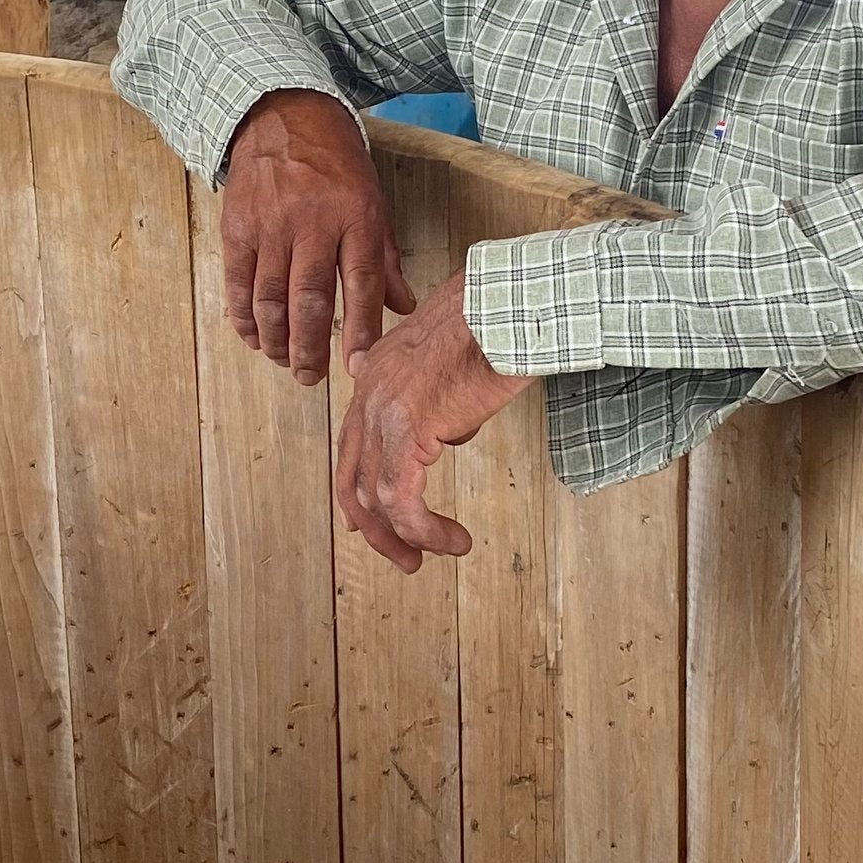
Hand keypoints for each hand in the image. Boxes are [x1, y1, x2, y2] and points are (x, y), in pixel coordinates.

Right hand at [222, 91, 412, 385]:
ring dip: (277, 339)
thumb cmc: (335, 164)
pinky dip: (244, 317)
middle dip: (310, 348)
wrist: (282, 116)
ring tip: (285, 361)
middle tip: (311, 378)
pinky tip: (254, 337)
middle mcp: (313, 222)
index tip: (357, 368)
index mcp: (355, 216)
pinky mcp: (238, 226)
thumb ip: (384, 259)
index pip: (361, 284)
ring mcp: (271, 225)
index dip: (360, 331)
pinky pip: (239, 283)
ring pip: (270, 298)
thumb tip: (403, 308)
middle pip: (310, 299)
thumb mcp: (371, 202)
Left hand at [334, 274, 530, 570]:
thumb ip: (436, 396)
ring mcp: (384, 411)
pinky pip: (402, 498)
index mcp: (378, 374)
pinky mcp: (408, 428)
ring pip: (376, 496)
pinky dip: (424, 530)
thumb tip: (447, 434)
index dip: (359, 491)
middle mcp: (371, 393)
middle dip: (376, 528)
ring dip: (407, 536)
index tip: (370, 525)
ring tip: (440, 551)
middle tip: (403, 556)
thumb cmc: (497, 322)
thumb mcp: (453, 359)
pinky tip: (452, 540)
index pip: (352, 446)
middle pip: (352, 478)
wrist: (511, 305)